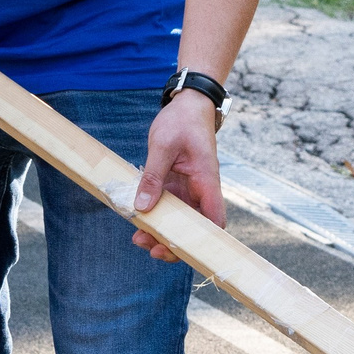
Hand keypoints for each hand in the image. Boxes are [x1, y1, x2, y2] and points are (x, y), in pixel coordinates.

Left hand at [130, 92, 223, 260]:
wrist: (188, 105)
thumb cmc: (182, 121)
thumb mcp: (162, 146)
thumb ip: (152, 176)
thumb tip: (142, 207)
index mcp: (207, 179)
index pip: (214, 218)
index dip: (202, 239)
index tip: (181, 248)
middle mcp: (201, 189)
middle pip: (196, 226)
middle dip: (175, 242)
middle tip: (151, 248)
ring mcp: (190, 189)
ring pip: (181, 220)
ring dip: (163, 232)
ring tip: (139, 237)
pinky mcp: (178, 186)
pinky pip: (169, 208)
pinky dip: (156, 216)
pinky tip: (139, 220)